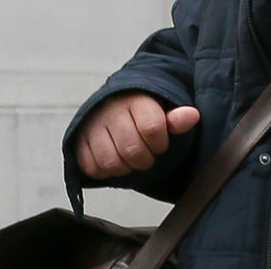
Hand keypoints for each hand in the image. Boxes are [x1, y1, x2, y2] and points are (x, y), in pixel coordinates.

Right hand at [74, 92, 199, 179]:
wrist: (114, 105)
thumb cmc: (144, 113)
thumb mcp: (164, 112)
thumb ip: (177, 119)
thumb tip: (192, 116)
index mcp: (136, 100)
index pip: (152, 128)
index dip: (160, 143)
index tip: (160, 143)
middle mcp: (111, 111)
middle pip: (131, 150)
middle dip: (144, 160)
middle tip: (147, 155)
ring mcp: (92, 126)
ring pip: (110, 162)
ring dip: (125, 167)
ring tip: (131, 159)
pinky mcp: (78, 141)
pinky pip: (91, 167)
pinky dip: (105, 171)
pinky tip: (114, 160)